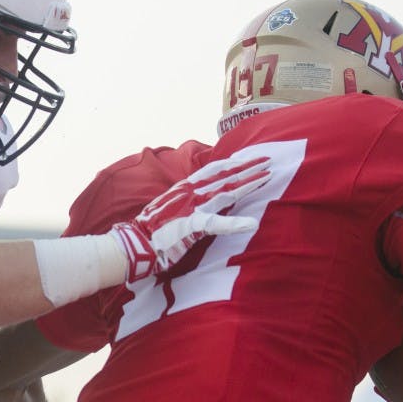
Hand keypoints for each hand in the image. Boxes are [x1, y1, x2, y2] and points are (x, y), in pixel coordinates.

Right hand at [112, 154, 270, 281]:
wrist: (134, 243)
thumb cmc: (152, 230)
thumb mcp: (172, 208)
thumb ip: (188, 200)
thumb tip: (201, 197)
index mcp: (186, 188)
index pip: (215, 170)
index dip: (235, 163)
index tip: (252, 158)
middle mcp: (190, 192)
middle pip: (225, 175)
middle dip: (248, 166)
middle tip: (268, 159)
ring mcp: (191, 207)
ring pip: (225, 190)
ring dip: (248, 183)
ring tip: (267, 176)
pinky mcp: (191, 226)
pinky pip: (216, 223)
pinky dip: (234, 223)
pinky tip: (252, 224)